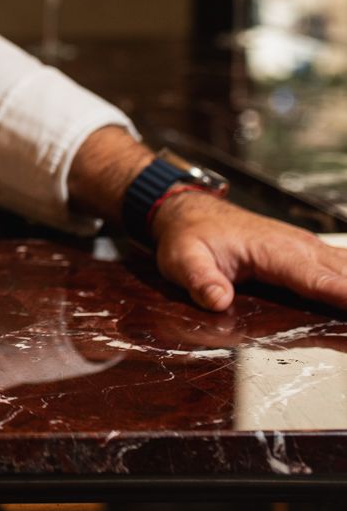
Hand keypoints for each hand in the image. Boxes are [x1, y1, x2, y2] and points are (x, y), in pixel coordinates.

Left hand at [152, 190, 346, 311]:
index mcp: (274, 251)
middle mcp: (299, 247)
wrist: (188, 211)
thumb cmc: (188, 237)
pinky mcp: (309, 253)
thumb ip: (199, 280)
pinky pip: (346, 266)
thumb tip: (217, 299)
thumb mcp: (181, 259)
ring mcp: (308, 248)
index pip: (317, 278)